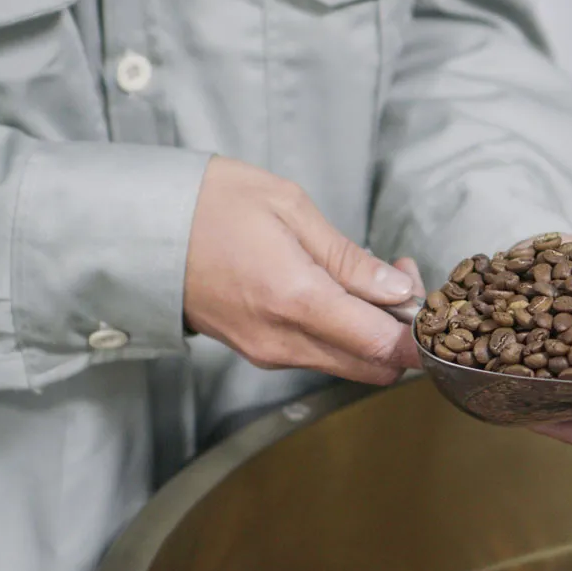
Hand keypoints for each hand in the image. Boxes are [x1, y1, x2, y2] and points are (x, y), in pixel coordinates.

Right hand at [183, 157, 423, 384]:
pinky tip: (334, 289)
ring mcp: (268, 353)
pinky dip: (342, 332)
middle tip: (398, 278)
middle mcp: (283, 341)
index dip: (419, 335)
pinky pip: (318, 354)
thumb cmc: (210, 204)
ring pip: (348, 364)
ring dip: (372, 331)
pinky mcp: (258, 352)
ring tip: (366, 275)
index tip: (431, 304)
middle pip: (373, 367)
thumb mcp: (289, 208)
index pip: (382, 345)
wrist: (140, 228)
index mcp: (296, 300)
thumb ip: (348, 257)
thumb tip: (396, 290)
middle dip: (401, 333)